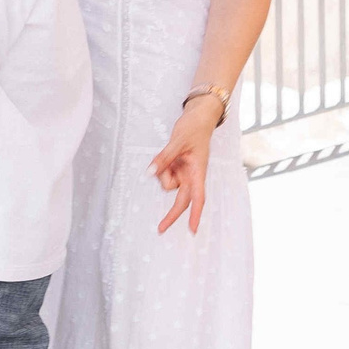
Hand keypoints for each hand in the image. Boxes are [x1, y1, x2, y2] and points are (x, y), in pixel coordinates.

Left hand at [148, 94, 221, 235]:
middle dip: (171, 215)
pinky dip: (161, 167)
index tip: (193, 230)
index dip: (195, 214)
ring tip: (169, 154)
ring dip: (163, 173)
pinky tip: (166, 157)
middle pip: (181, 200)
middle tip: (160, 230)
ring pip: (167, 184)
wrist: (198, 117)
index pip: (198, 198)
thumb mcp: (177, 142)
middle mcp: (192, 176)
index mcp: (198, 172)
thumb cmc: (193, 128)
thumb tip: (149, 173)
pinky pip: (163, 174)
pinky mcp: (176, 168)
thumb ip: (163, 158)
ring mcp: (184, 173)